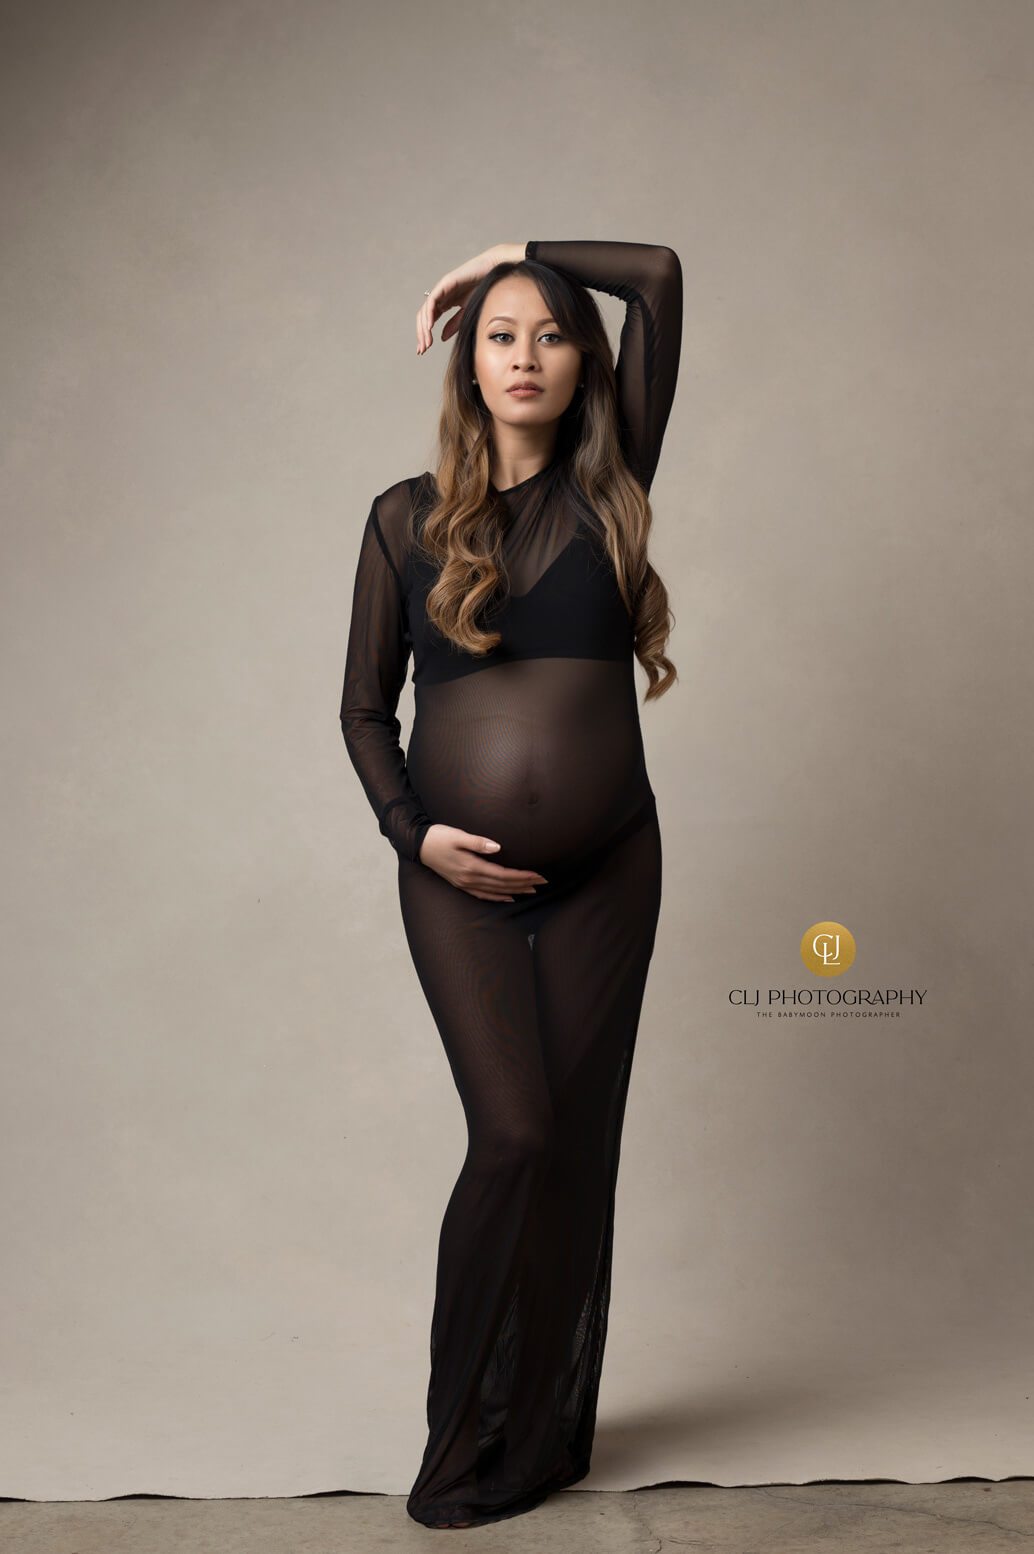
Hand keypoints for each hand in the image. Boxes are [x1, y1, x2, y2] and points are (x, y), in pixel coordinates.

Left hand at [416, 245, 521, 354]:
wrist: (492, 273)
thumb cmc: (483, 290)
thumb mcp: (466, 312)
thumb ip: (454, 324)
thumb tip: (441, 338)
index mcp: (444, 303)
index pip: (429, 321)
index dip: (425, 335)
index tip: (424, 350)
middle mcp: (440, 297)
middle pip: (423, 318)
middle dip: (421, 335)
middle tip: (422, 350)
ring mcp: (441, 290)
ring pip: (425, 311)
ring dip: (423, 328)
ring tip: (426, 343)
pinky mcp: (444, 284)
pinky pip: (432, 301)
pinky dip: (429, 314)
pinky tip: (429, 327)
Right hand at [418, 823, 547, 901]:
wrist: (418, 845)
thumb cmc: (438, 836)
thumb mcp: (457, 835)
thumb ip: (477, 842)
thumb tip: (497, 847)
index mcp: (471, 866)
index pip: (503, 875)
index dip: (522, 876)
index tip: (538, 875)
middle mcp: (469, 879)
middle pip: (502, 885)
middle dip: (524, 884)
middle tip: (543, 882)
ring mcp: (465, 883)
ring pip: (495, 892)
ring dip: (515, 891)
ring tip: (531, 890)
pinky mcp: (461, 884)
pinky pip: (483, 895)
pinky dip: (498, 897)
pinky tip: (508, 898)